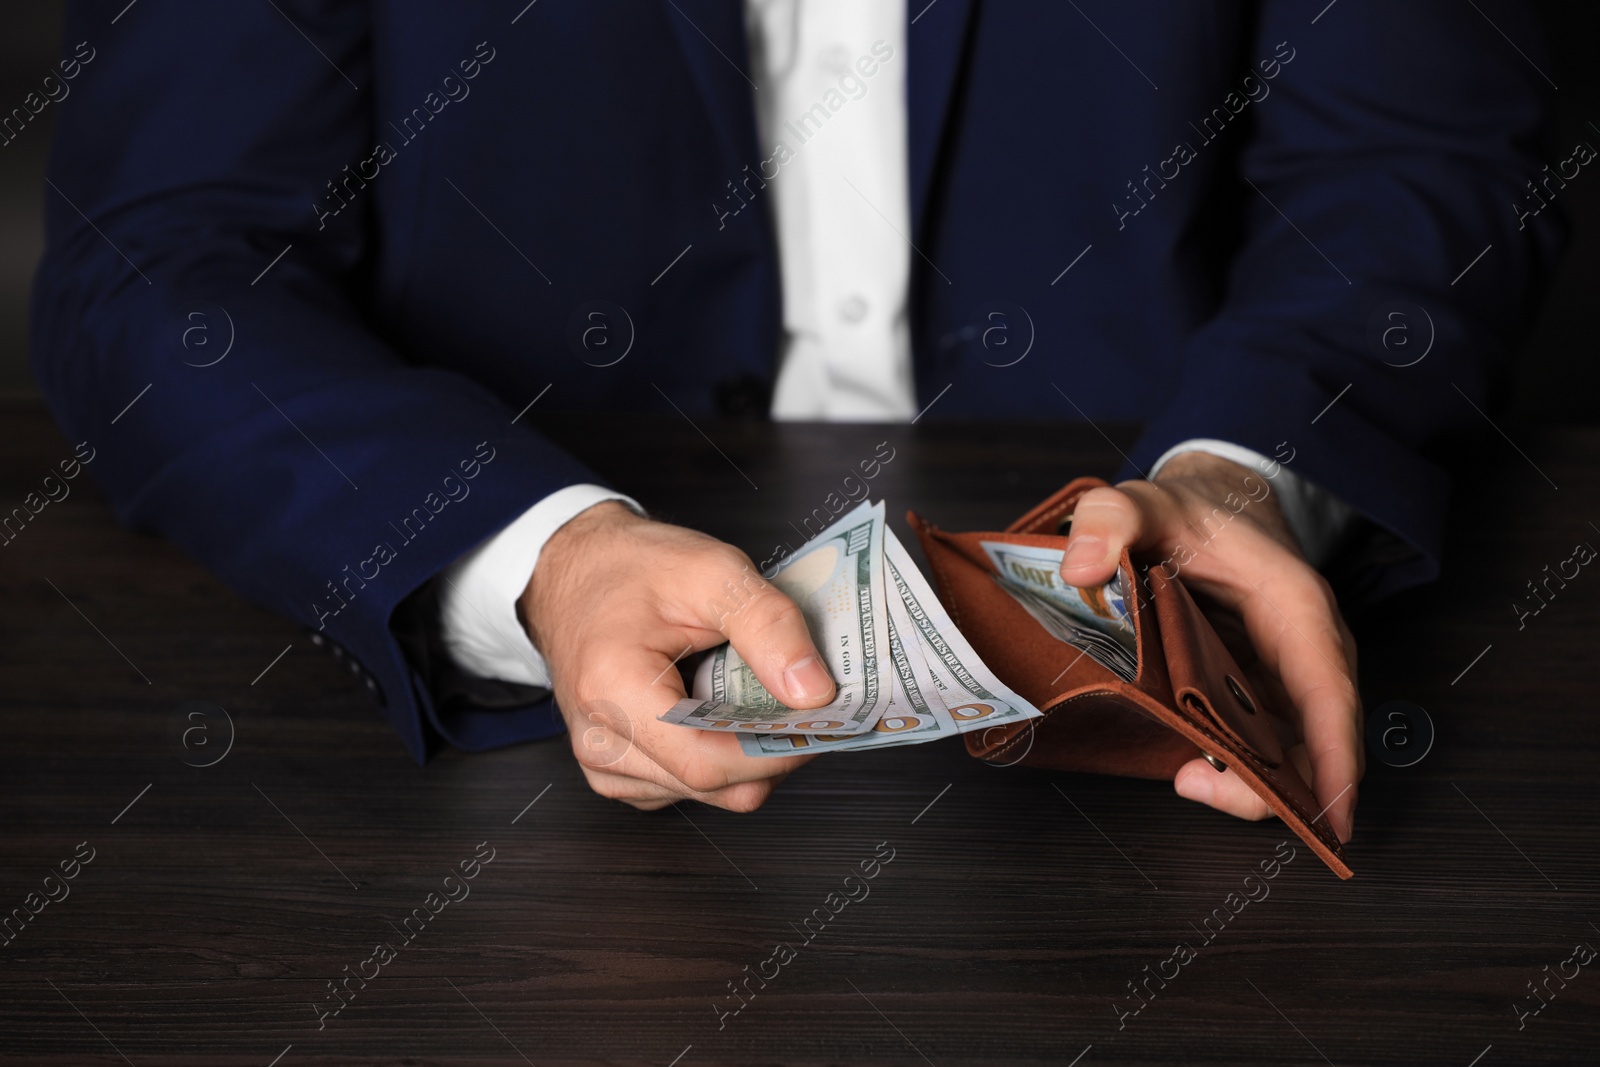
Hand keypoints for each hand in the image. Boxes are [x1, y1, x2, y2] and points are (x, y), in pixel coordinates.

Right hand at [521, 501, 835, 811]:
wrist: (576, 570)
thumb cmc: (630, 568)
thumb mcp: (711, 571)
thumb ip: (768, 626)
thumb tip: (813, 690)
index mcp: (612, 691)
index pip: (709, 761)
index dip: (777, 748)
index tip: (823, 718)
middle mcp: (601, 742)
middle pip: (714, 784)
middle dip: (772, 747)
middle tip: (806, 699)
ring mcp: (606, 764)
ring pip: (709, 793)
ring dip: (748, 751)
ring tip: (758, 694)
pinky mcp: (621, 771)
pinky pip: (690, 787)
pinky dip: (722, 754)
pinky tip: (726, 709)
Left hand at [1058, 453, 1361, 841]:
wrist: (1215, 501)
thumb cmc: (1195, 509)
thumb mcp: (1146, 499)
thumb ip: (1112, 517)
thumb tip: (1081, 566)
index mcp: (1296, 607)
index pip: (1328, 692)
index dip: (1334, 757)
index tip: (1330, 817)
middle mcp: (1306, 648)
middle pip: (1316, 738)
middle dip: (1278, 785)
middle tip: (1198, 790)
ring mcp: (1285, 674)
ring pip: (1291, 748)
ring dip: (1252, 780)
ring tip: (1188, 782)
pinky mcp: (1261, 688)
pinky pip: (1262, 740)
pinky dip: (1236, 763)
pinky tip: (1191, 768)